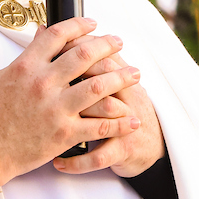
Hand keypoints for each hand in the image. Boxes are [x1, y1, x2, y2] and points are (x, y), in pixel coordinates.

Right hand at [0, 16, 142, 185]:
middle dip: (107, 46)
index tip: (93, 24)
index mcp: (27, 66)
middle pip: (84, 55)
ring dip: (121, 79)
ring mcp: (56, 109)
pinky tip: (132, 119)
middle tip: (119, 43)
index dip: (79, 26)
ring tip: (135, 75)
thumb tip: (42, 34)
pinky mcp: (64, 133)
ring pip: (99, 87)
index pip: (58, 35)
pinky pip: (100, 126)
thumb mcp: (3, 77)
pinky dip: (120, 122)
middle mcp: (44, 83)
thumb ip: (27, 57)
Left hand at [52, 41, 164, 178]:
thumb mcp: (110, 83)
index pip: (101, 56)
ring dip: (77, 117)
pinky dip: (77, 162)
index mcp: (118, 78)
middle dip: (76, 79)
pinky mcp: (123, 149)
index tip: (54, 51)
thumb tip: (55, 35)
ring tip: (52, 122)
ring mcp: (126, 124)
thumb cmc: (122, 109)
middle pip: (104, 79)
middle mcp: (125, 97)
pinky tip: (58, 163)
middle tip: (48, 86)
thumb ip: (86, 61)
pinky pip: (100, 156)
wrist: (150, 144)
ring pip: (105, 112)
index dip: (79, 50)